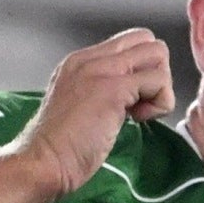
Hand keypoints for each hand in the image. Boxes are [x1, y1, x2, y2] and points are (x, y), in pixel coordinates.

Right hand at [9, 27, 184, 202]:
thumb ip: (101, 92)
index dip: (142, 70)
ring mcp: (102, 70)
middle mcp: (91, 58)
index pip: (129, 43)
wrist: (43, 161)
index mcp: (80, 61)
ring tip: (137, 113)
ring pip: (158, 54)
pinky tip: (137, 120)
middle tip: (140, 104)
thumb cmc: (60, 148)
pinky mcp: (114, 88)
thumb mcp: (79, 106)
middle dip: (156, 74)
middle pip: (148, 41)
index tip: (131, 102)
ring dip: (160, 87)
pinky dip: (159, 103)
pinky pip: (158, 80)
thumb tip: (133, 96)